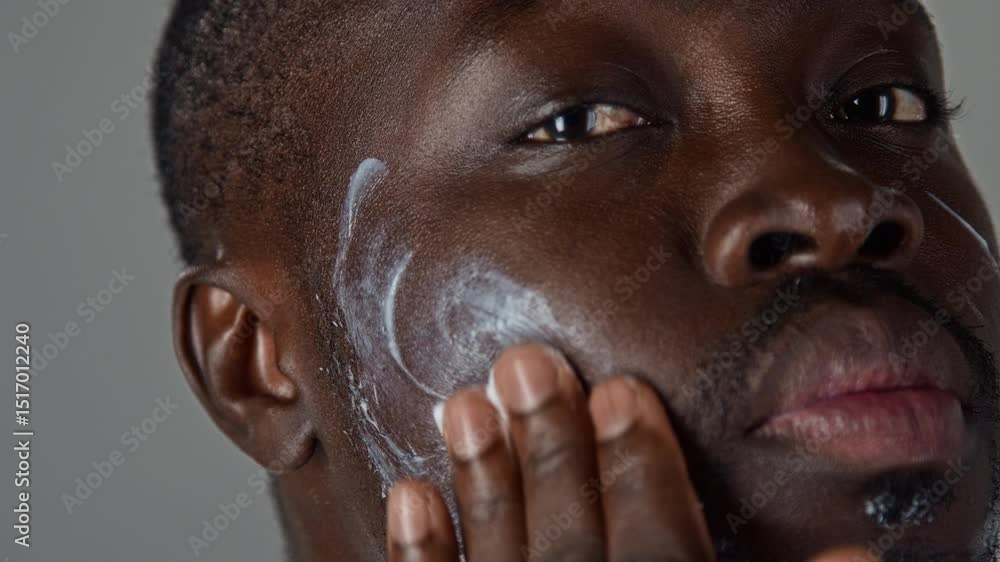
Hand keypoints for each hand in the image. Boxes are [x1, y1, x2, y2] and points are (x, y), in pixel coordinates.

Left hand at [385, 343, 874, 561]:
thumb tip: (854, 548)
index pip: (658, 544)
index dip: (641, 464)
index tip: (622, 392)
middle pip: (569, 540)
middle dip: (550, 448)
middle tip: (526, 365)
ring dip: (484, 480)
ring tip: (464, 405)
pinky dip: (421, 553)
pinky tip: (411, 492)